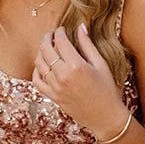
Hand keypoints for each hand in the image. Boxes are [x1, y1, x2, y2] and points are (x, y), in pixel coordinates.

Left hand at [30, 23, 130, 139]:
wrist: (105, 116)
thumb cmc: (107, 89)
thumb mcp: (101, 64)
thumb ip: (88, 45)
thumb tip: (80, 27)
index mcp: (77, 66)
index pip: (60, 41)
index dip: (59, 32)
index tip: (62, 29)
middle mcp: (63, 76)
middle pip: (45, 49)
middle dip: (47, 38)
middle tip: (51, 34)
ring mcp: (55, 87)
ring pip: (39, 63)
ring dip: (41, 52)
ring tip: (48, 48)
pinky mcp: (53, 97)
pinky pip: (37, 81)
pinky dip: (37, 71)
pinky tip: (43, 65)